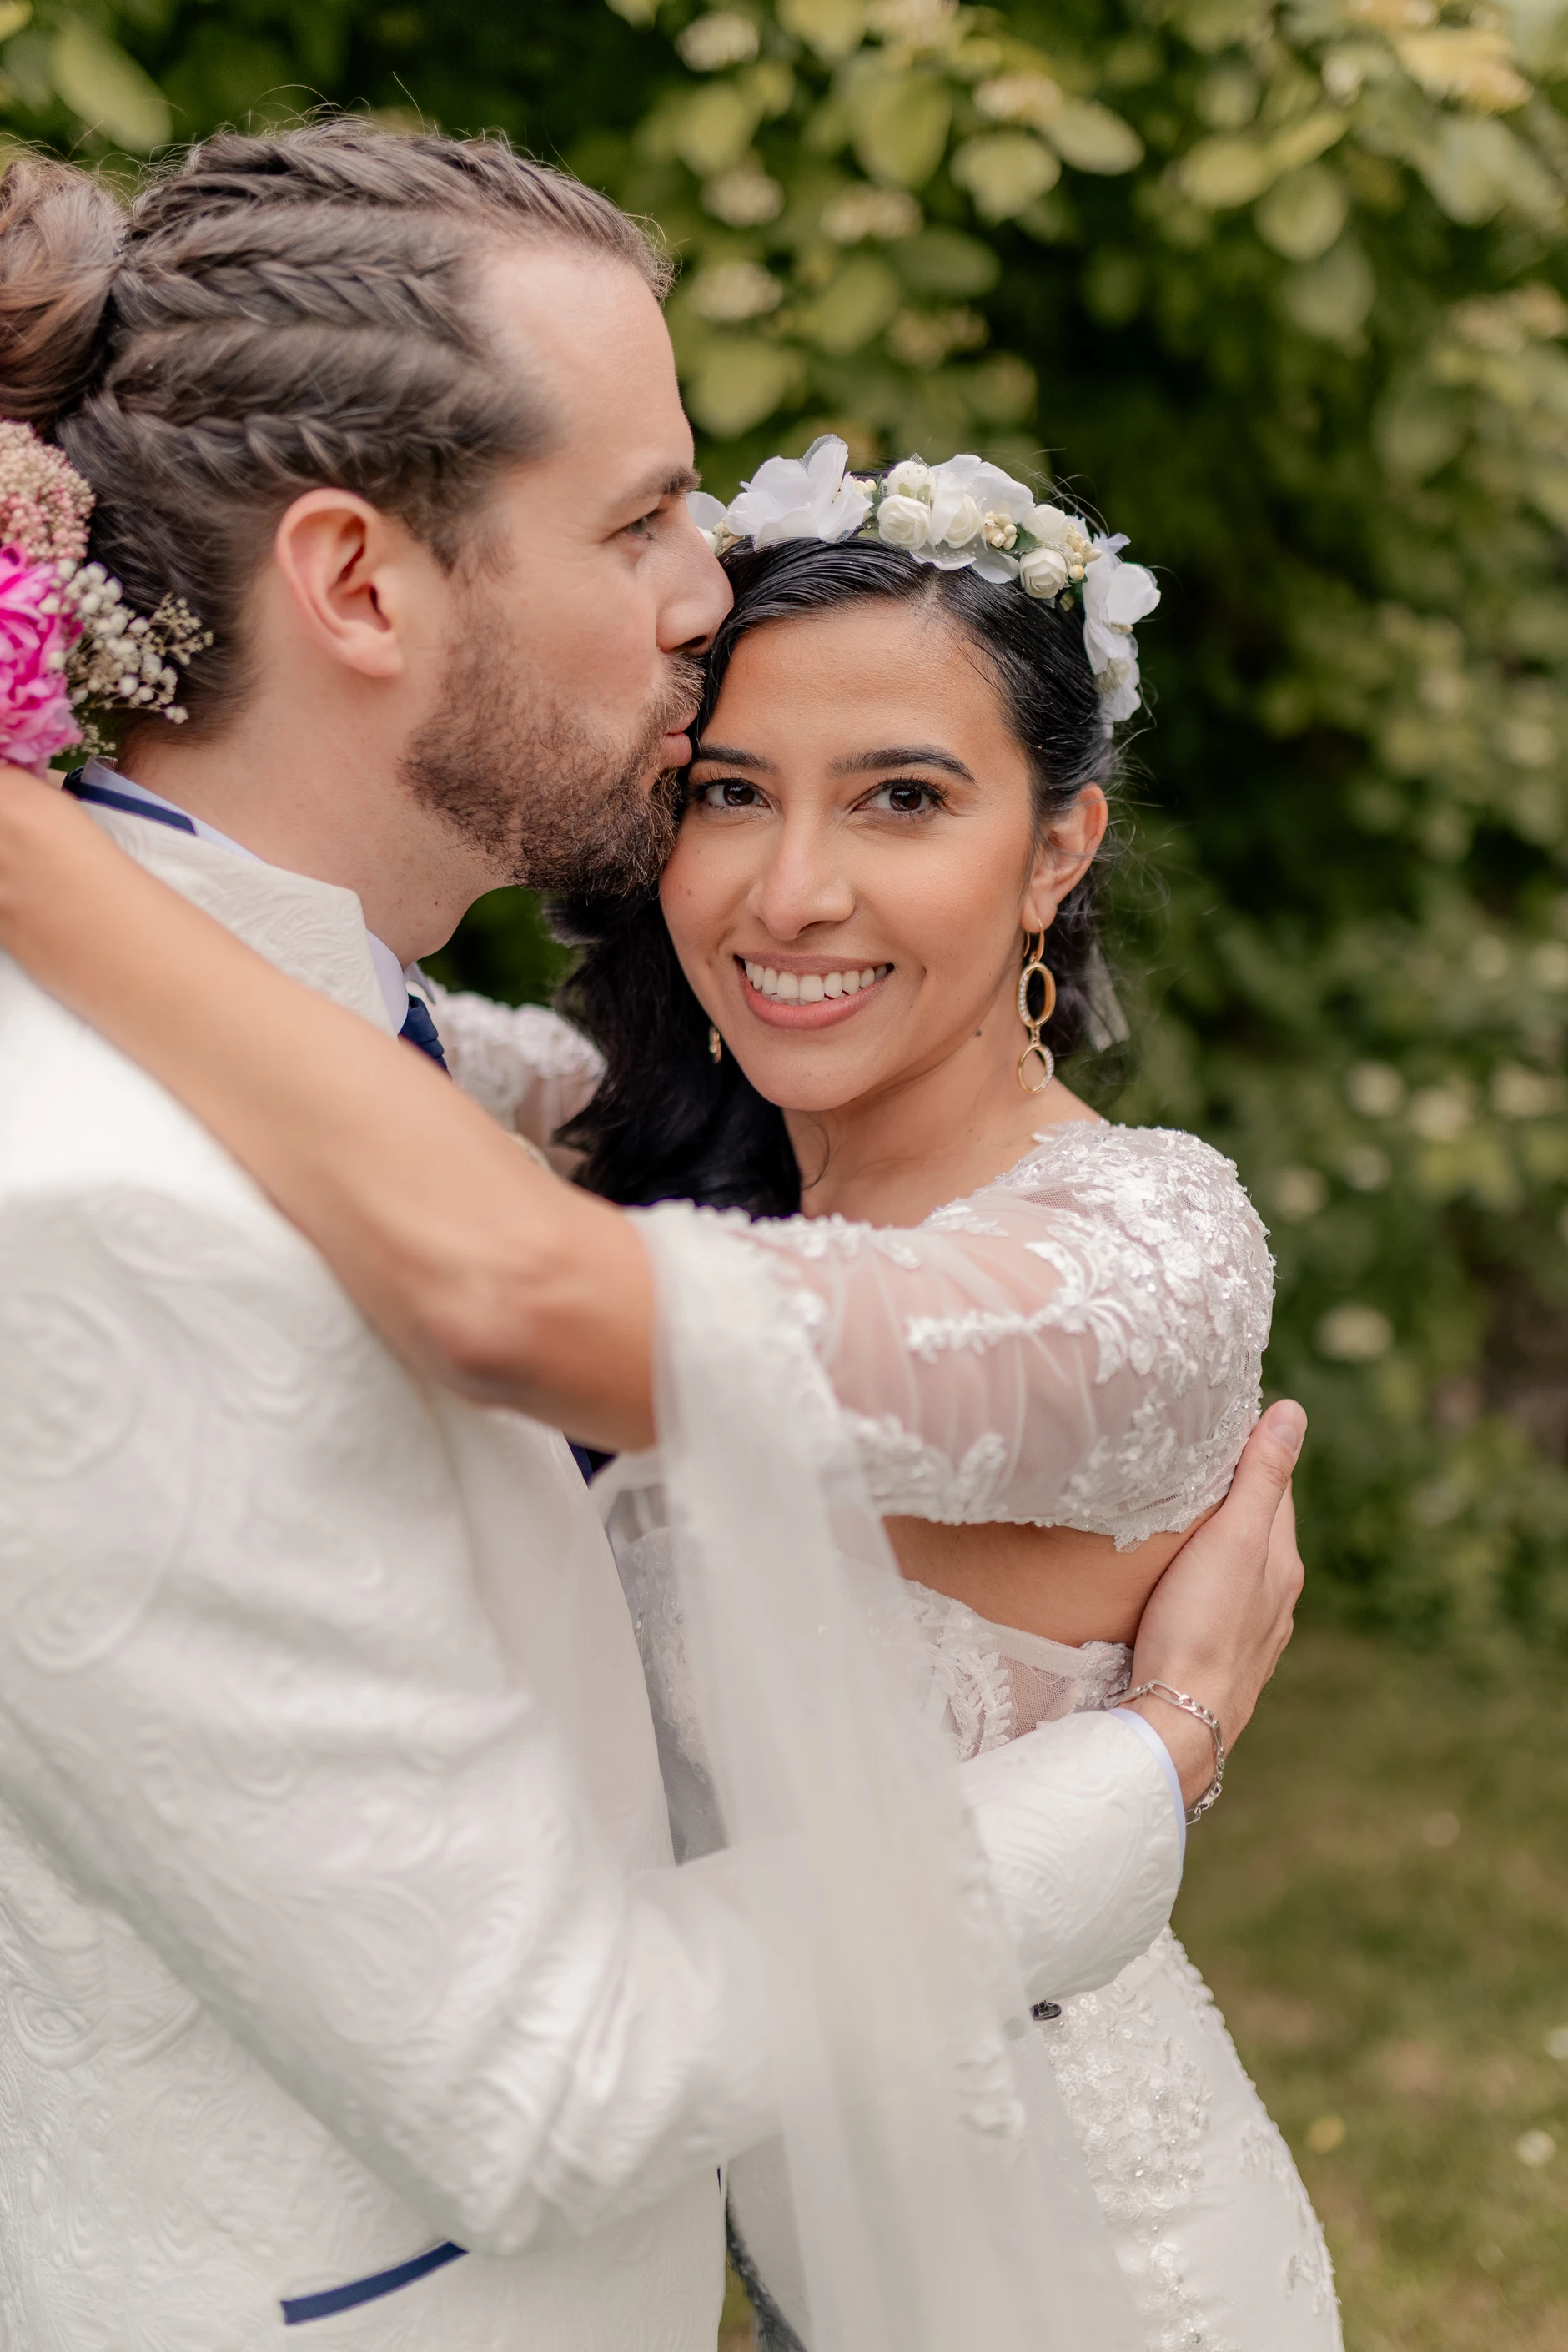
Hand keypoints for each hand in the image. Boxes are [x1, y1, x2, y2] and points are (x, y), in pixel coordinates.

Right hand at [1126, 1400, 1305, 1810]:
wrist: (1178, 1721)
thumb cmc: (1201, 1625)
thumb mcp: (1234, 1538)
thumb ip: (1260, 1477)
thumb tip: (1293, 1412)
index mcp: (1282, 1561)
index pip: (1275, 1488)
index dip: (1252, 1453)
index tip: (1223, 1422)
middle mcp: (1277, 1597)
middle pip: (1259, 1529)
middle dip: (1235, 1495)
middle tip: (1196, 1461)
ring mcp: (1252, 1633)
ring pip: (1241, 1570)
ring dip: (1221, 1541)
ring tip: (1186, 1515)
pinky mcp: (1223, 1659)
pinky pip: (1221, 1603)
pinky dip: (1207, 1580)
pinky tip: (1185, 1584)